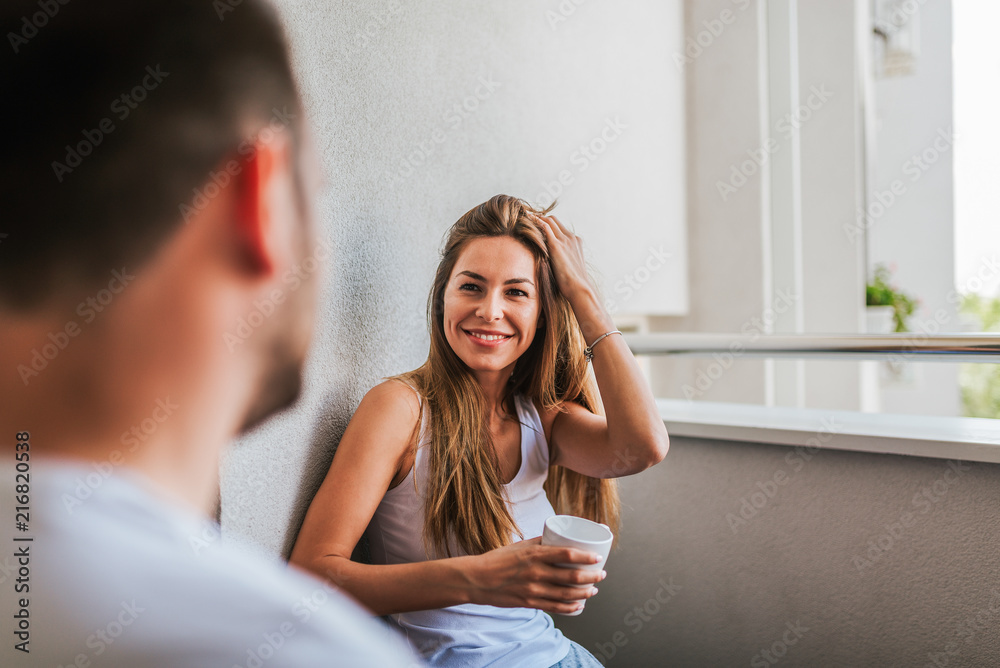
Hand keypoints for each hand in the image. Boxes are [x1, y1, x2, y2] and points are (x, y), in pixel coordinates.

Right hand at [462, 536, 605, 613]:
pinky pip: (555, 608)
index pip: (567, 554)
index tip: (598, 558)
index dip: (585, 557)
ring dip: (585, 593)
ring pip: (567, 594)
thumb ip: (541, 544)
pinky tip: (579, 605)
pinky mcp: (530, 603)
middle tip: (600, 574)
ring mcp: (533, 590)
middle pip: (571, 577)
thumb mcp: (521, 546)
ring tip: (593, 590)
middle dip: (591, 577)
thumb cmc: (499, 560)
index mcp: (535, 554)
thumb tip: (561, 539)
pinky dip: (571, 608)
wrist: (478, 579)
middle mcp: (536, 572)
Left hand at [529, 212, 614, 338]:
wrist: (579, 288)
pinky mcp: (557, 245)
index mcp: (575, 242)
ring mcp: (565, 240)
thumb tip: (552, 268)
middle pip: (554, 220)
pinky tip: (526, 219)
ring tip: (524, 216)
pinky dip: (536, 221)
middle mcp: (571, 238)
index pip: (560, 228)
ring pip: (549, 220)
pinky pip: (545, 227)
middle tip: (527, 217)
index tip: (537, 224)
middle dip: (541, 217)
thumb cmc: (573, 284)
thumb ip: (562, 263)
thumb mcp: (569, 269)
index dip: (548, 224)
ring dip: (537, 217)